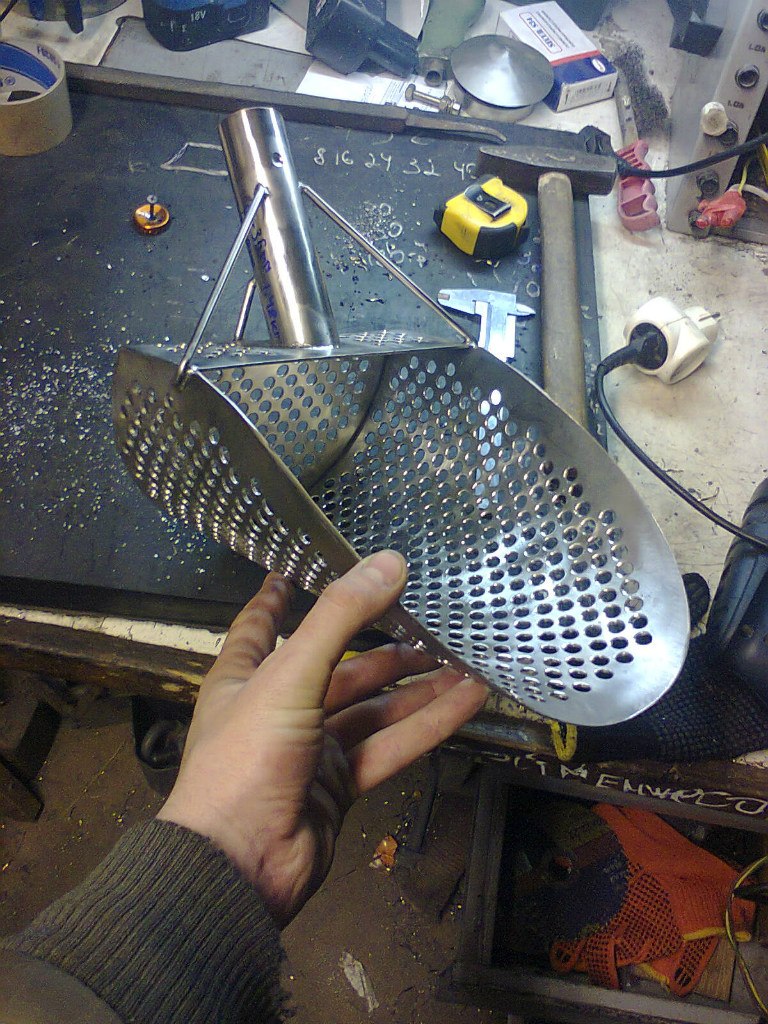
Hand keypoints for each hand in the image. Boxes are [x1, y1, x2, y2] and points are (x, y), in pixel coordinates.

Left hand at [157, 550, 487, 927]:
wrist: (239, 864)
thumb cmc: (246, 757)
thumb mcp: (290, 676)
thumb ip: (340, 618)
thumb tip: (389, 561)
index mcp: (245, 676)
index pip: (260, 624)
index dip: (278, 597)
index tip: (297, 569)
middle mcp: (278, 707)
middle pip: (338, 667)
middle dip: (384, 648)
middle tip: (429, 625)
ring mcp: (311, 748)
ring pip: (373, 709)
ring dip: (416, 688)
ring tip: (463, 662)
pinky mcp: (340, 784)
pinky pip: (390, 746)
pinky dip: (427, 726)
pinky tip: (467, 703)